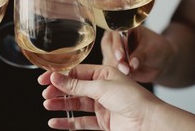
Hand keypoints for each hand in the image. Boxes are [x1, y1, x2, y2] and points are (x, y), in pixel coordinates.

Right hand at [38, 64, 159, 129]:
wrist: (149, 123)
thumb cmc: (132, 99)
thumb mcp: (101, 87)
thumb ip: (77, 85)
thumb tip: (56, 78)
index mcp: (104, 74)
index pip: (77, 72)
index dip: (60, 76)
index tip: (44, 79)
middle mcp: (102, 88)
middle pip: (74, 88)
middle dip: (59, 90)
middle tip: (45, 94)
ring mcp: (102, 106)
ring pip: (76, 104)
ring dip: (61, 105)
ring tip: (47, 105)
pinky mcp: (103, 122)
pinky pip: (81, 121)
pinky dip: (68, 122)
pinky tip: (55, 121)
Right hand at [101, 26, 172, 82]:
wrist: (160, 63)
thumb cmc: (156, 50)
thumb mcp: (152, 50)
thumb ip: (141, 56)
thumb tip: (132, 64)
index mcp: (125, 27)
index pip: (116, 33)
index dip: (116, 44)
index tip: (120, 56)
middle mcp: (115, 38)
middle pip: (107, 45)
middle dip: (114, 57)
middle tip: (124, 67)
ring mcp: (112, 51)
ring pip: (107, 57)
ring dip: (115, 66)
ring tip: (127, 72)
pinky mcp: (112, 63)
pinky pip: (110, 68)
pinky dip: (116, 73)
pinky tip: (125, 75)